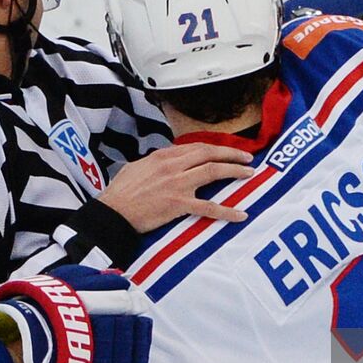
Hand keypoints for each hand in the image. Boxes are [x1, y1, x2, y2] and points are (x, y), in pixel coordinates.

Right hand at [100, 143, 253, 230]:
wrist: (112, 212)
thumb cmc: (120, 192)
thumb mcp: (136, 167)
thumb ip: (155, 163)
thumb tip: (166, 162)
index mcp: (163, 156)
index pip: (196, 147)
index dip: (215, 148)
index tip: (227, 151)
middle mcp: (173, 166)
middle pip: (209, 154)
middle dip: (232, 154)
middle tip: (247, 158)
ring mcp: (178, 184)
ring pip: (214, 171)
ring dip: (235, 172)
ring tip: (250, 174)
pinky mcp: (179, 204)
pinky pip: (209, 207)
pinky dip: (227, 211)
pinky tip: (241, 215)